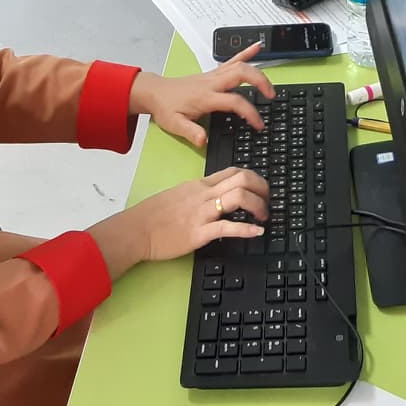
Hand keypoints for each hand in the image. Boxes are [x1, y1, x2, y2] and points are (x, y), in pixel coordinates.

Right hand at [90, 167, 269, 276]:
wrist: (136, 230)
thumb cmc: (153, 215)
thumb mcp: (177, 195)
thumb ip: (197, 193)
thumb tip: (214, 196)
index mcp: (199, 185)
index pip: (233, 172)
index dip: (253, 177)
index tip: (261, 187)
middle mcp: (203, 195)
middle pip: (241, 180)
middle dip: (262, 187)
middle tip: (269, 200)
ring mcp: (201, 213)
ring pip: (238, 198)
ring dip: (258, 206)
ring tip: (265, 216)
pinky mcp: (198, 233)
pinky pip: (226, 227)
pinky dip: (246, 230)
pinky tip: (257, 232)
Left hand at [131, 43, 276, 148]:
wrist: (155, 92)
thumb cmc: (166, 108)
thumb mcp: (174, 124)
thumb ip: (190, 132)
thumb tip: (203, 140)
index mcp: (205, 97)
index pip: (234, 101)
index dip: (250, 113)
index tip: (259, 124)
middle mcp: (212, 82)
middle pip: (242, 74)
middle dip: (260, 82)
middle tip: (271, 96)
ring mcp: (214, 75)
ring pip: (240, 65)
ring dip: (258, 71)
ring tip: (270, 83)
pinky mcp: (213, 73)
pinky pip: (232, 59)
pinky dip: (246, 52)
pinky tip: (257, 47)